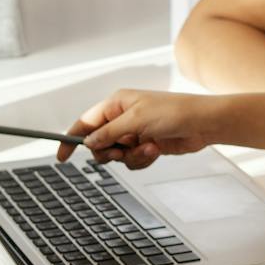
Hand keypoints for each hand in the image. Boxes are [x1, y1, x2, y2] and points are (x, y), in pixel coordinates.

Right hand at [57, 89, 226, 167]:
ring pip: (116, 155)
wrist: (203, 124)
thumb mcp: (136, 121)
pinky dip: (141, 159)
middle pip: (98, 143)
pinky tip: (155, 150)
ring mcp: (135, 132)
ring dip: (130, 156)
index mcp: (116, 104)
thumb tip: (87, 142)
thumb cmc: (174, 112)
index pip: (85, 122)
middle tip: (120, 150)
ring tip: (148, 147)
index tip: (61, 156)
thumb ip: (108, 133)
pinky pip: (132, 160)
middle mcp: (123, 118)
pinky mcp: (146, 145)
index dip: (71, 138)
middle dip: (108, 151)